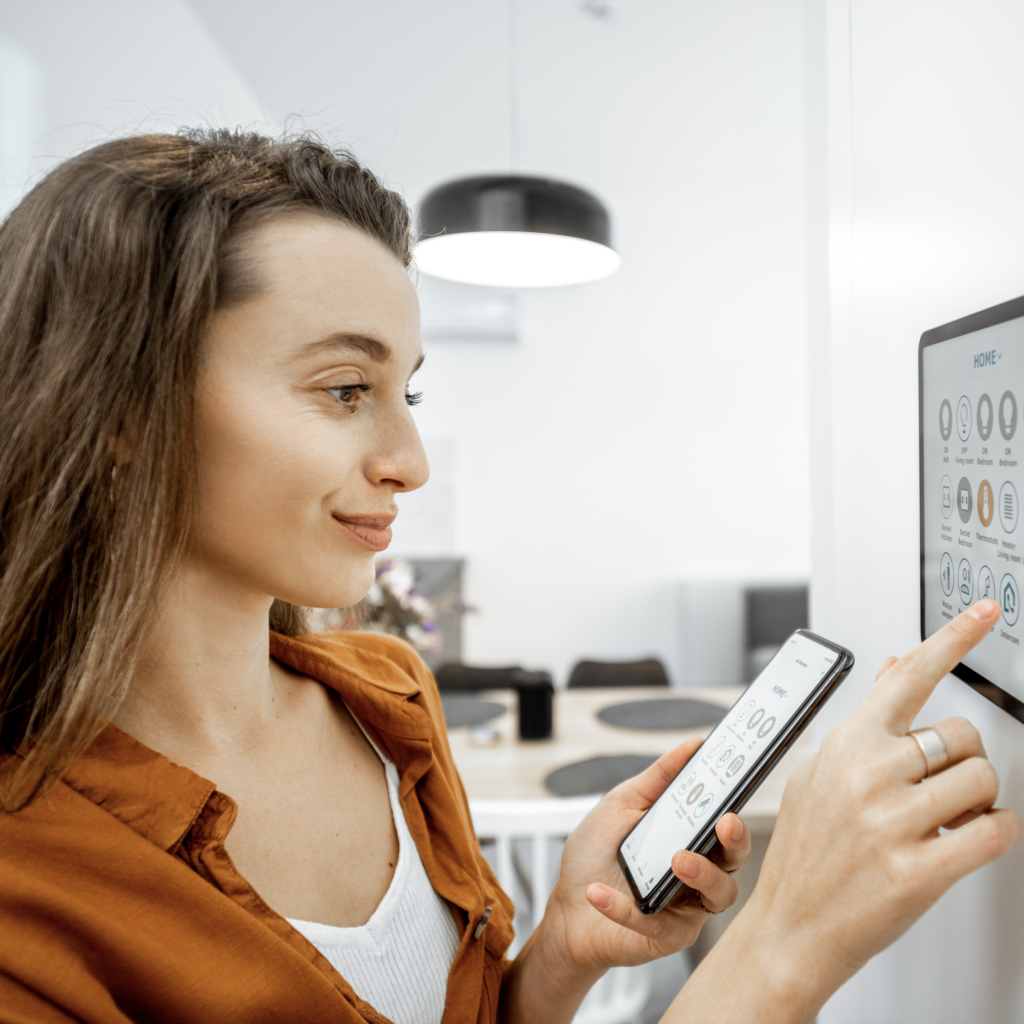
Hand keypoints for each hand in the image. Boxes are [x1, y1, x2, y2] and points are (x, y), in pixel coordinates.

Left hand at [542, 739, 751, 973]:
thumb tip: (692, 746)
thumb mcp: (622, 805)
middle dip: (737, 840)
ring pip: (720, 894)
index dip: (736, 803)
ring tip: (676, 859)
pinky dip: (627, 908)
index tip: (738, 782)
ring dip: (702, 874)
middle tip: (725, 823)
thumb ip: (657, 778)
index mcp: (692, 836)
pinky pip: (662, 924)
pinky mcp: (669, 935)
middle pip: (736, 858)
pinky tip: (599, 893)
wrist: (568, 906)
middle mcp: (699, 870)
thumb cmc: (597, 853)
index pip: (725, 821)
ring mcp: (688, 905)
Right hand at [678, 601, 1021, 1020]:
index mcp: (846, 743)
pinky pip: (996, 834)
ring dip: (980, 802)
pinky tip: (965, 840)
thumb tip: (895, 667)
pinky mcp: (919, 872)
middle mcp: (868, 774)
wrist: (790, 925)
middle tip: (942, 787)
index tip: (985, 612)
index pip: (908, 674)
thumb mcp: (822, 770)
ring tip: (946, 819)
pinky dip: (996, 835)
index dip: (953, 636)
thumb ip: (866, 718)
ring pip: (984, 783)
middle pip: (963, 736)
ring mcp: (892, 822)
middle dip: (965, 762)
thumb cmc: (806, 849)